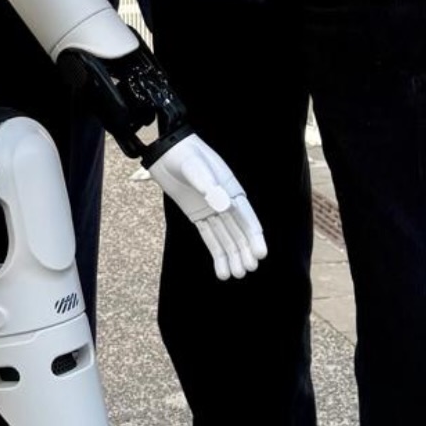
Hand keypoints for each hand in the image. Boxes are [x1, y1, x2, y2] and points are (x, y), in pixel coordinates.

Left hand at [147, 132, 267, 280]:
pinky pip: (209, 237)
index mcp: (231, 188)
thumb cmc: (184, 153)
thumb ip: (208, 185)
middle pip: (238, 231)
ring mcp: (211, 209)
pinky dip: (216, 253)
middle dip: (244, 250)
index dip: (254, 236)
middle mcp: (225, 202)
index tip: (260, 254)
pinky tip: (222, 270)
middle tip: (248, 269)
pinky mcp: (198, 215)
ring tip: (237, 275)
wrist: (165, 151)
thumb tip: (224, 205)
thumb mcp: (194, 166)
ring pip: (225, 237)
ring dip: (232, 256)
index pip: (247, 217)